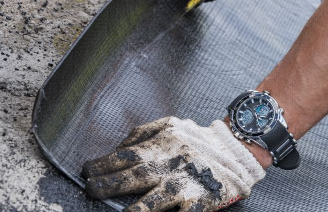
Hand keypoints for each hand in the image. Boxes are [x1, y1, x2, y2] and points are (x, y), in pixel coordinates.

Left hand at [82, 117, 264, 211]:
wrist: (239, 151)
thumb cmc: (201, 140)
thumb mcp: (173, 125)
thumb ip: (144, 133)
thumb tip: (118, 147)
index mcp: (166, 143)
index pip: (127, 155)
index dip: (104, 164)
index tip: (88, 172)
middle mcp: (175, 162)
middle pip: (137, 174)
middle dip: (109, 184)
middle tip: (90, 191)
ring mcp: (189, 182)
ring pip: (158, 198)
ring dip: (136, 209)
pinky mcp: (203, 199)